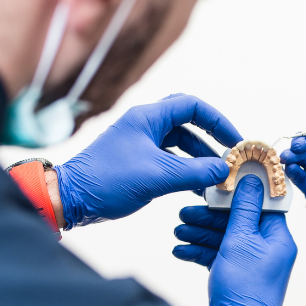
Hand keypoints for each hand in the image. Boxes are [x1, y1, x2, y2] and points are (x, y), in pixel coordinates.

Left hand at [52, 94, 242, 225]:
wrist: (71, 198)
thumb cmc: (108, 181)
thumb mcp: (158, 177)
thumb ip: (195, 172)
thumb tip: (224, 170)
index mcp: (148, 118)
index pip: (192, 106)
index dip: (218, 121)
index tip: (234, 142)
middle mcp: (144, 125)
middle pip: (188, 123)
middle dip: (211, 140)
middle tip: (229, 157)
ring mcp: (139, 143)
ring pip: (179, 144)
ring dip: (199, 160)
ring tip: (216, 179)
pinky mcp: (137, 161)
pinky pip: (169, 160)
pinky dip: (185, 171)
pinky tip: (197, 188)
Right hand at [172, 175, 296, 305]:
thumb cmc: (246, 291)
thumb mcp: (241, 240)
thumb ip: (244, 208)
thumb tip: (252, 180)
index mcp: (277, 236)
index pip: (260, 202)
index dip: (239, 191)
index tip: (220, 181)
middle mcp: (267, 247)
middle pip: (237, 219)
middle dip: (209, 216)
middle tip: (187, 212)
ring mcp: (251, 261)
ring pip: (224, 237)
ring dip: (200, 233)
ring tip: (179, 231)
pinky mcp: (236, 273)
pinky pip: (218, 255)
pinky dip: (200, 252)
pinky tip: (181, 250)